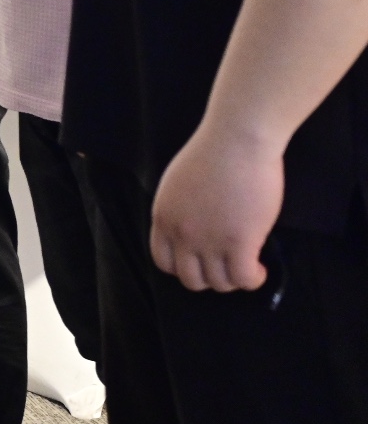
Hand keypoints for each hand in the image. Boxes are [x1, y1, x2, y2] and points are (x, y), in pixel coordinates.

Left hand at [151, 124, 281, 291]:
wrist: (236, 140)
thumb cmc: (213, 154)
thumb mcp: (179, 185)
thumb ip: (182, 211)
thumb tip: (196, 229)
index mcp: (163, 218)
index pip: (164, 262)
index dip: (185, 268)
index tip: (202, 262)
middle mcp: (181, 234)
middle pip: (192, 279)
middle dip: (211, 278)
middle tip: (228, 265)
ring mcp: (209, 241)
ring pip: (219, 283)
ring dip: (235, 279)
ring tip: (247, 266)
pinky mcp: (239, 242)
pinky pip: (244, 278)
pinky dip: (253, 279)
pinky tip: (260, 268)